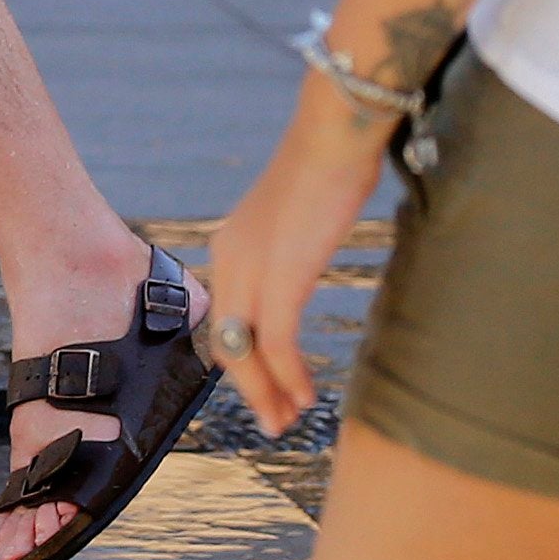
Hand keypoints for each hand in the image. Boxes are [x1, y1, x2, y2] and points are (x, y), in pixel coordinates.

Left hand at [205, 84, 389, 430]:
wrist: (333, 138)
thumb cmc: (326, 173)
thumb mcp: (294, 222)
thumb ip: (286, 252)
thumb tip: (296, 271)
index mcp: (230, 248)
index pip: (225, 320)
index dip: (243, 363)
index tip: (266, 392)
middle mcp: (229, 258)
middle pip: (227, 341)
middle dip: (251, 388)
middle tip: (275, 421)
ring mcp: (250, 266)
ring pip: (245, 347)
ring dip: (267, 390)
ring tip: (287, 420)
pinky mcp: (281, 272)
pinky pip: (276, 339)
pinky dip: (288, 373)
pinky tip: (304, 395)